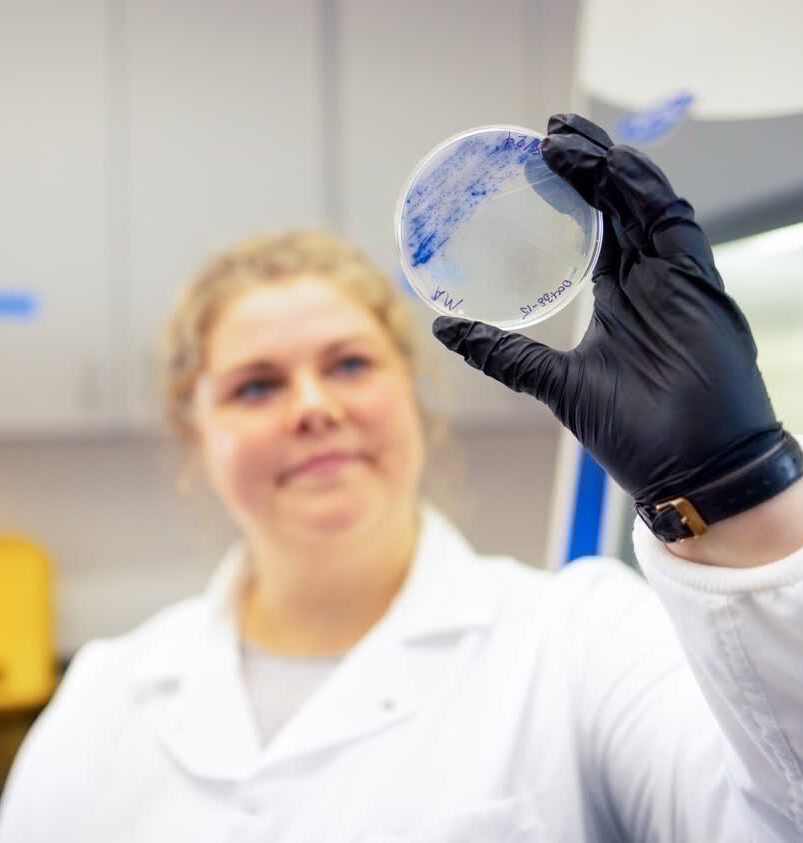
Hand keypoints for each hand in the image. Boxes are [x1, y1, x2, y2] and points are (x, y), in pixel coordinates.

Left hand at [433, 114, 791, 524]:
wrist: (688, 468)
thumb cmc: (632, 433)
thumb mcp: (554, 382)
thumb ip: (502, 354)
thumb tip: (444, 328)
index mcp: (618, 298)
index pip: (593, 229)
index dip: (569, 193)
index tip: (534, 163)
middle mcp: (647, 280)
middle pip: (616, 206)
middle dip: (586, 165)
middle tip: (547, 134)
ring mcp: (675, 278)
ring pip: (644, 203)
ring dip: (608, 168)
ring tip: (566, 140)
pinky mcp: (700, 282)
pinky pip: (673, 222)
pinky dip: (643, 191)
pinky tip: (612, 165)